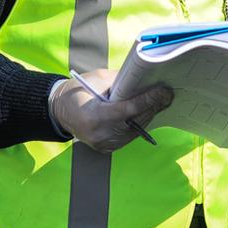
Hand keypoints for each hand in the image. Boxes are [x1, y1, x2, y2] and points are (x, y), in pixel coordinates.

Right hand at [48, 69, 172, 153]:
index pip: (129, 109)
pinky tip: (148, 111)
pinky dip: (139, 123)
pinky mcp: (107, 148)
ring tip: (162, 101)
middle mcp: (101, 135)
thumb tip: (146, 80)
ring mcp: (104, 144)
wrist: (59, 111)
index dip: (149, 100)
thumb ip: (122, 81)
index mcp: (95, 117)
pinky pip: (130, 135)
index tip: (164, 91)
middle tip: (168, 94)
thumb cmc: (78, 91)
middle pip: (136, 120)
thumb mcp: (98, 79)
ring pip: (136, 129)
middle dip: (153, 106)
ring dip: (149, 115)